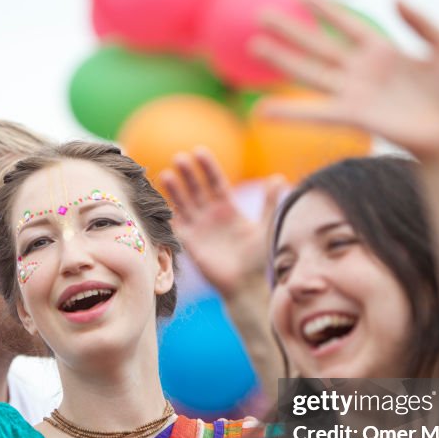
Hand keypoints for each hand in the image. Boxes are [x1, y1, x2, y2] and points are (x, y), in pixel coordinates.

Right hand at [159, 147, 285, 298]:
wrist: (246, 285)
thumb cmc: (259, 259)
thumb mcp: (266, 226)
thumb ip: (269, 203)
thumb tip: (278, 178)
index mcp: (229, 209)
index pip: (215, 182)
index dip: (208, 167)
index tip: (199, 151)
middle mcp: (212, 216)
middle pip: (197, 189)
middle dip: (188, 174)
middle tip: (180, 158)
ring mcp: (199, 228)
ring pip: (184, 203)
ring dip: (175, 189)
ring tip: (167, 174)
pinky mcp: (190, 243)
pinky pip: (176, 224)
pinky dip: (168, 213)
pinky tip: (161, 200)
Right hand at [252, 0, 438, 160]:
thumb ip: (422, 22)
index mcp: (383, 52)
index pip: (346, 24)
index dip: (323, 8)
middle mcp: (362, 72)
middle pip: (317, 45)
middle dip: (289, 30)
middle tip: (260, 14)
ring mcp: (355, 94)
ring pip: (310, 73)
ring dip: (280, 61)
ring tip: (252, 46)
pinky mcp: (355, 117)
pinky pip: (315, 113)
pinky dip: (288, 113)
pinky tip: (263, 111)